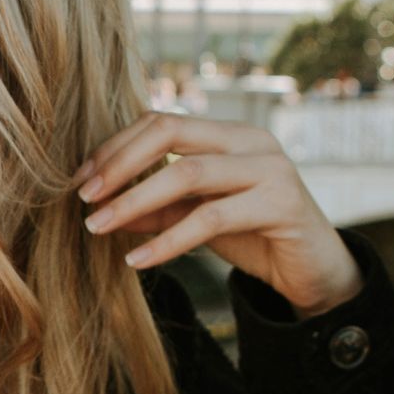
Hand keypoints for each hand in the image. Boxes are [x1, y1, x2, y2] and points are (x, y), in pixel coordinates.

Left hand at [76, 112, 362, 317]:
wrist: (313, 271)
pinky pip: (210, 219)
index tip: (80, 181)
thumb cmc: (252, 235)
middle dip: (118, 164)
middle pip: (170, 131)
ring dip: (133, 201)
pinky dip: (166, 241)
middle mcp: (250, 140)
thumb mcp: (193, 218)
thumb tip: (99, 206)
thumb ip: (153, 208)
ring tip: (97, 228)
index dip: (115, 148)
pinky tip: (137, 260)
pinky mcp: (281, 204)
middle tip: (83, 198)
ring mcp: (270, 168)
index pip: (160, 122)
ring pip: (187, 173)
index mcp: (227, 133)